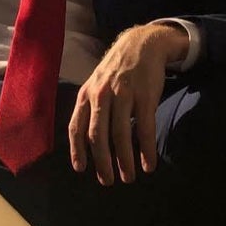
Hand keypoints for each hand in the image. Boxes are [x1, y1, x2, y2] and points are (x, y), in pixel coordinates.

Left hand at [68, 23, 188, 185]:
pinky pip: (144, 128)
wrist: (140, 45)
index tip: (81, 169)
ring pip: (120, 135)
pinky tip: (149, 164)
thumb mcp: (95, 85)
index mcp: (86, 94)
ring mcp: (123, 95)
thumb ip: (90, 108)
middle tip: (108, 181)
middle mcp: (101, 95)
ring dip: (125, 160)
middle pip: (97, 135)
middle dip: (102, 162)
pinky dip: (146, 149)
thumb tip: (86, 139)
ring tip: (129, 177)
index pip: (76, 126)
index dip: (77, 149)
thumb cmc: (115, 71)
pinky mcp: (144, 96)